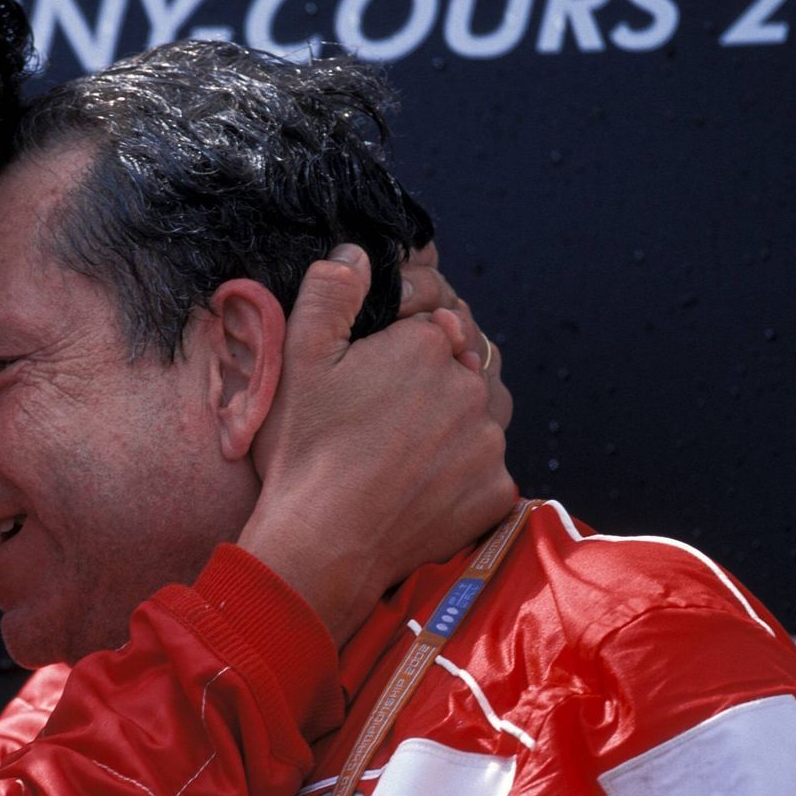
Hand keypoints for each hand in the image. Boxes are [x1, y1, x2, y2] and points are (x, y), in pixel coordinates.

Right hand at [238, 244, 514, 644]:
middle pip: (460, 370)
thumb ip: (330, 292)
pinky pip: (487, 471)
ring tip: (401, 452)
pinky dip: (461, 476)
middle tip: (379, 420)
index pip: (431, 329)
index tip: (369, 382)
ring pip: (478, 419)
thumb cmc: (306, 449)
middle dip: (428, 386)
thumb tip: (357, 253)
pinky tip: (419, 487)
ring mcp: (488, 443)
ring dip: (452, 427)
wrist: (322, 542)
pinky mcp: (496, 492)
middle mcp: (470, 387)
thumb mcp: (299, 358)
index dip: (398, 350)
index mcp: (427, 345)